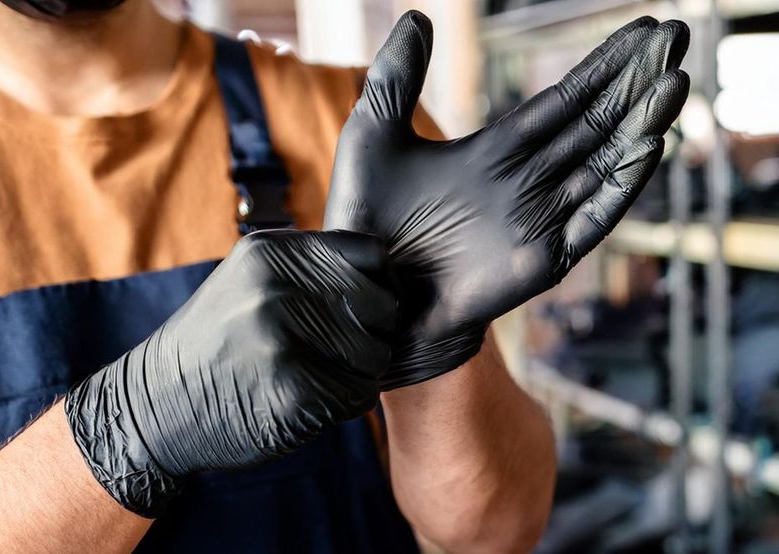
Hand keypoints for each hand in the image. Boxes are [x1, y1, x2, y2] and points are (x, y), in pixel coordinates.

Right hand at [65, 230, 394, 516]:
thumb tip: (386, 276)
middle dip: (373, 332)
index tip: (369, 307)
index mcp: (272, 251)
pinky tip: (309, 402)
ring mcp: (283, 338)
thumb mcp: (250, 280)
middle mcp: (277, 286)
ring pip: (376, 352)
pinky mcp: (292, 390)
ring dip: (359, 372)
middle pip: (381, 303)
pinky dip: (344, 404)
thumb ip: (309, 268)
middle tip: (341, 351)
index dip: (382, 284)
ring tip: (319, 376)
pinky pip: (359, 394)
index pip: (370, 253)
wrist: (155, 405)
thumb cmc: (216, 342)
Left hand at [324, 11, 689, 388]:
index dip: (602, 68)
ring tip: (676, 84)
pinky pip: (590, 219)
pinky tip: (649, 146)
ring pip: (601, 164)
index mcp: (493, 153)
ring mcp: (537, 221)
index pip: (561, 102)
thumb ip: (397, 78)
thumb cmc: (363, 217)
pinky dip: (620, 186)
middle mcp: (524, 183)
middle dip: (634, 84)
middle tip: (678, 39)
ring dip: (640, 126)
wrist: (361, 287)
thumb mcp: (373, 134)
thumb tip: (416, 16)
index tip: (644, 33)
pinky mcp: (540, 259)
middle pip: (592, 125)